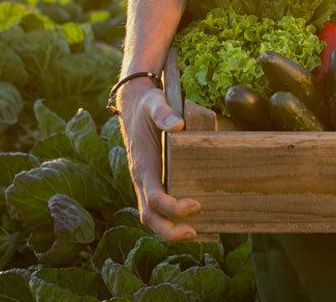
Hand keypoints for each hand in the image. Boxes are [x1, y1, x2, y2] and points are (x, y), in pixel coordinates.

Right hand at [118, 80, 200, 240]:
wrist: (136, 104)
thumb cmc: (149, 105)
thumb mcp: (155, 102)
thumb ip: (164, 112)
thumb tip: (178, 125)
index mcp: (143, 165)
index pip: (152, 197)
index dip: (171, 207)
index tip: (194, 205)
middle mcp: (143, 179)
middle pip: (149, 216)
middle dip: (169, 231)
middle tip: (195, 233)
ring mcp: (148, 182)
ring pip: (154, 216)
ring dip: (172, 230)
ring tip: (198, 234)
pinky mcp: (156, 181)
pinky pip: (161, 207)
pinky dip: (174, 219)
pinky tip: (198, 221)